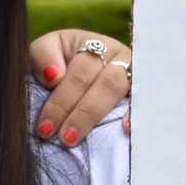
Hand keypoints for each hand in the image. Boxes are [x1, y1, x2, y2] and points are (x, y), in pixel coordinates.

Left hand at [30, 28, 133, 143]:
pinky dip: (134, 116)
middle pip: (105, 84)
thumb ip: (43, 56)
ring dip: (99, 118)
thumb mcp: (45, 52)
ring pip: (121, 93)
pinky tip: (125, 129)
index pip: (81, 72)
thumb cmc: (56, 63)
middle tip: (63, 138)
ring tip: (80, 139)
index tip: (45, 126)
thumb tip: (54, 75)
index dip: (63, 100)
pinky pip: (142, 104)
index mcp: (94, 45)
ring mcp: (134, 75)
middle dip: (82, 114)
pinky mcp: (142, 94)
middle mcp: (118, 58)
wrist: (70, 74)